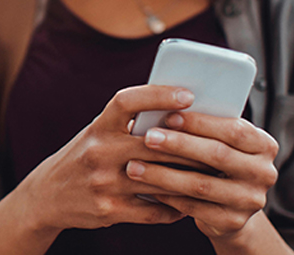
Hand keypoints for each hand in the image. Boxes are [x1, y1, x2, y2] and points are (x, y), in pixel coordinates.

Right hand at [14, 85, 199, 231]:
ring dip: (189, 178)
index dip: (158, 94)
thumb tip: (171, 115)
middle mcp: (98, 152)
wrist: (48, 195)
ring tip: (211, 174)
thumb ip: (126, 126)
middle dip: (190, 145)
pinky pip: (153, 210)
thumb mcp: (96, 134)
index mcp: (97, 127)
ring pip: (160, 179)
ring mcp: (103, 183)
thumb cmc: (81, 158)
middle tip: (218, 143)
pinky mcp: (109, 210)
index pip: (127, 101)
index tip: (187, 94)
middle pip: (155, 144)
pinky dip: (174, 207)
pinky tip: (186, 203)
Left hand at [126, 111, 278, 239]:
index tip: (169, 116)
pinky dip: (168, 196)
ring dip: (163, 174)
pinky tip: (147, 187)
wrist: (229, 204)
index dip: (200, 122)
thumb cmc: (218, 163)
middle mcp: (263, 173)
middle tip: (148, 137)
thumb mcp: (219, 142)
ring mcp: (249, 200)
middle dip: (179, 145)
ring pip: (200, 184)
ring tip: (135, 166)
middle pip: (217, 155)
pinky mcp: (232, 222)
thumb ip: (203, 130)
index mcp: (263, 145)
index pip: (233, 129)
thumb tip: (163, 111)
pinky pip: (193, 208)